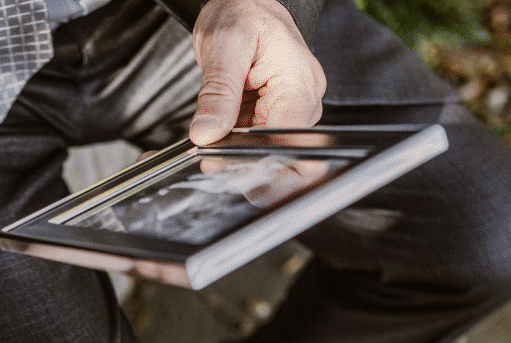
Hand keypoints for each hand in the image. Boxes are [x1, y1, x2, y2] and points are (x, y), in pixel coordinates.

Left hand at [189, 0, 326, 144]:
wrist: (244, 1)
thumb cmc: (244, 11)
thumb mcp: (226, 46)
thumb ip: (218, 92)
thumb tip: (207, 133)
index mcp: (300, 84)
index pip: (286, 140)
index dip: (255, 157)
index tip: (222, 158)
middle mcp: (303, 102)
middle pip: (281, 152)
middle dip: (246, 159)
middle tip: (213, 153)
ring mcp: (289, 111)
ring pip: (265, 151)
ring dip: (236, 150)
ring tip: (213, 133)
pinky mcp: (272, 115)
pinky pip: (254, 140)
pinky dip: (233, 140)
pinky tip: (218, 131)